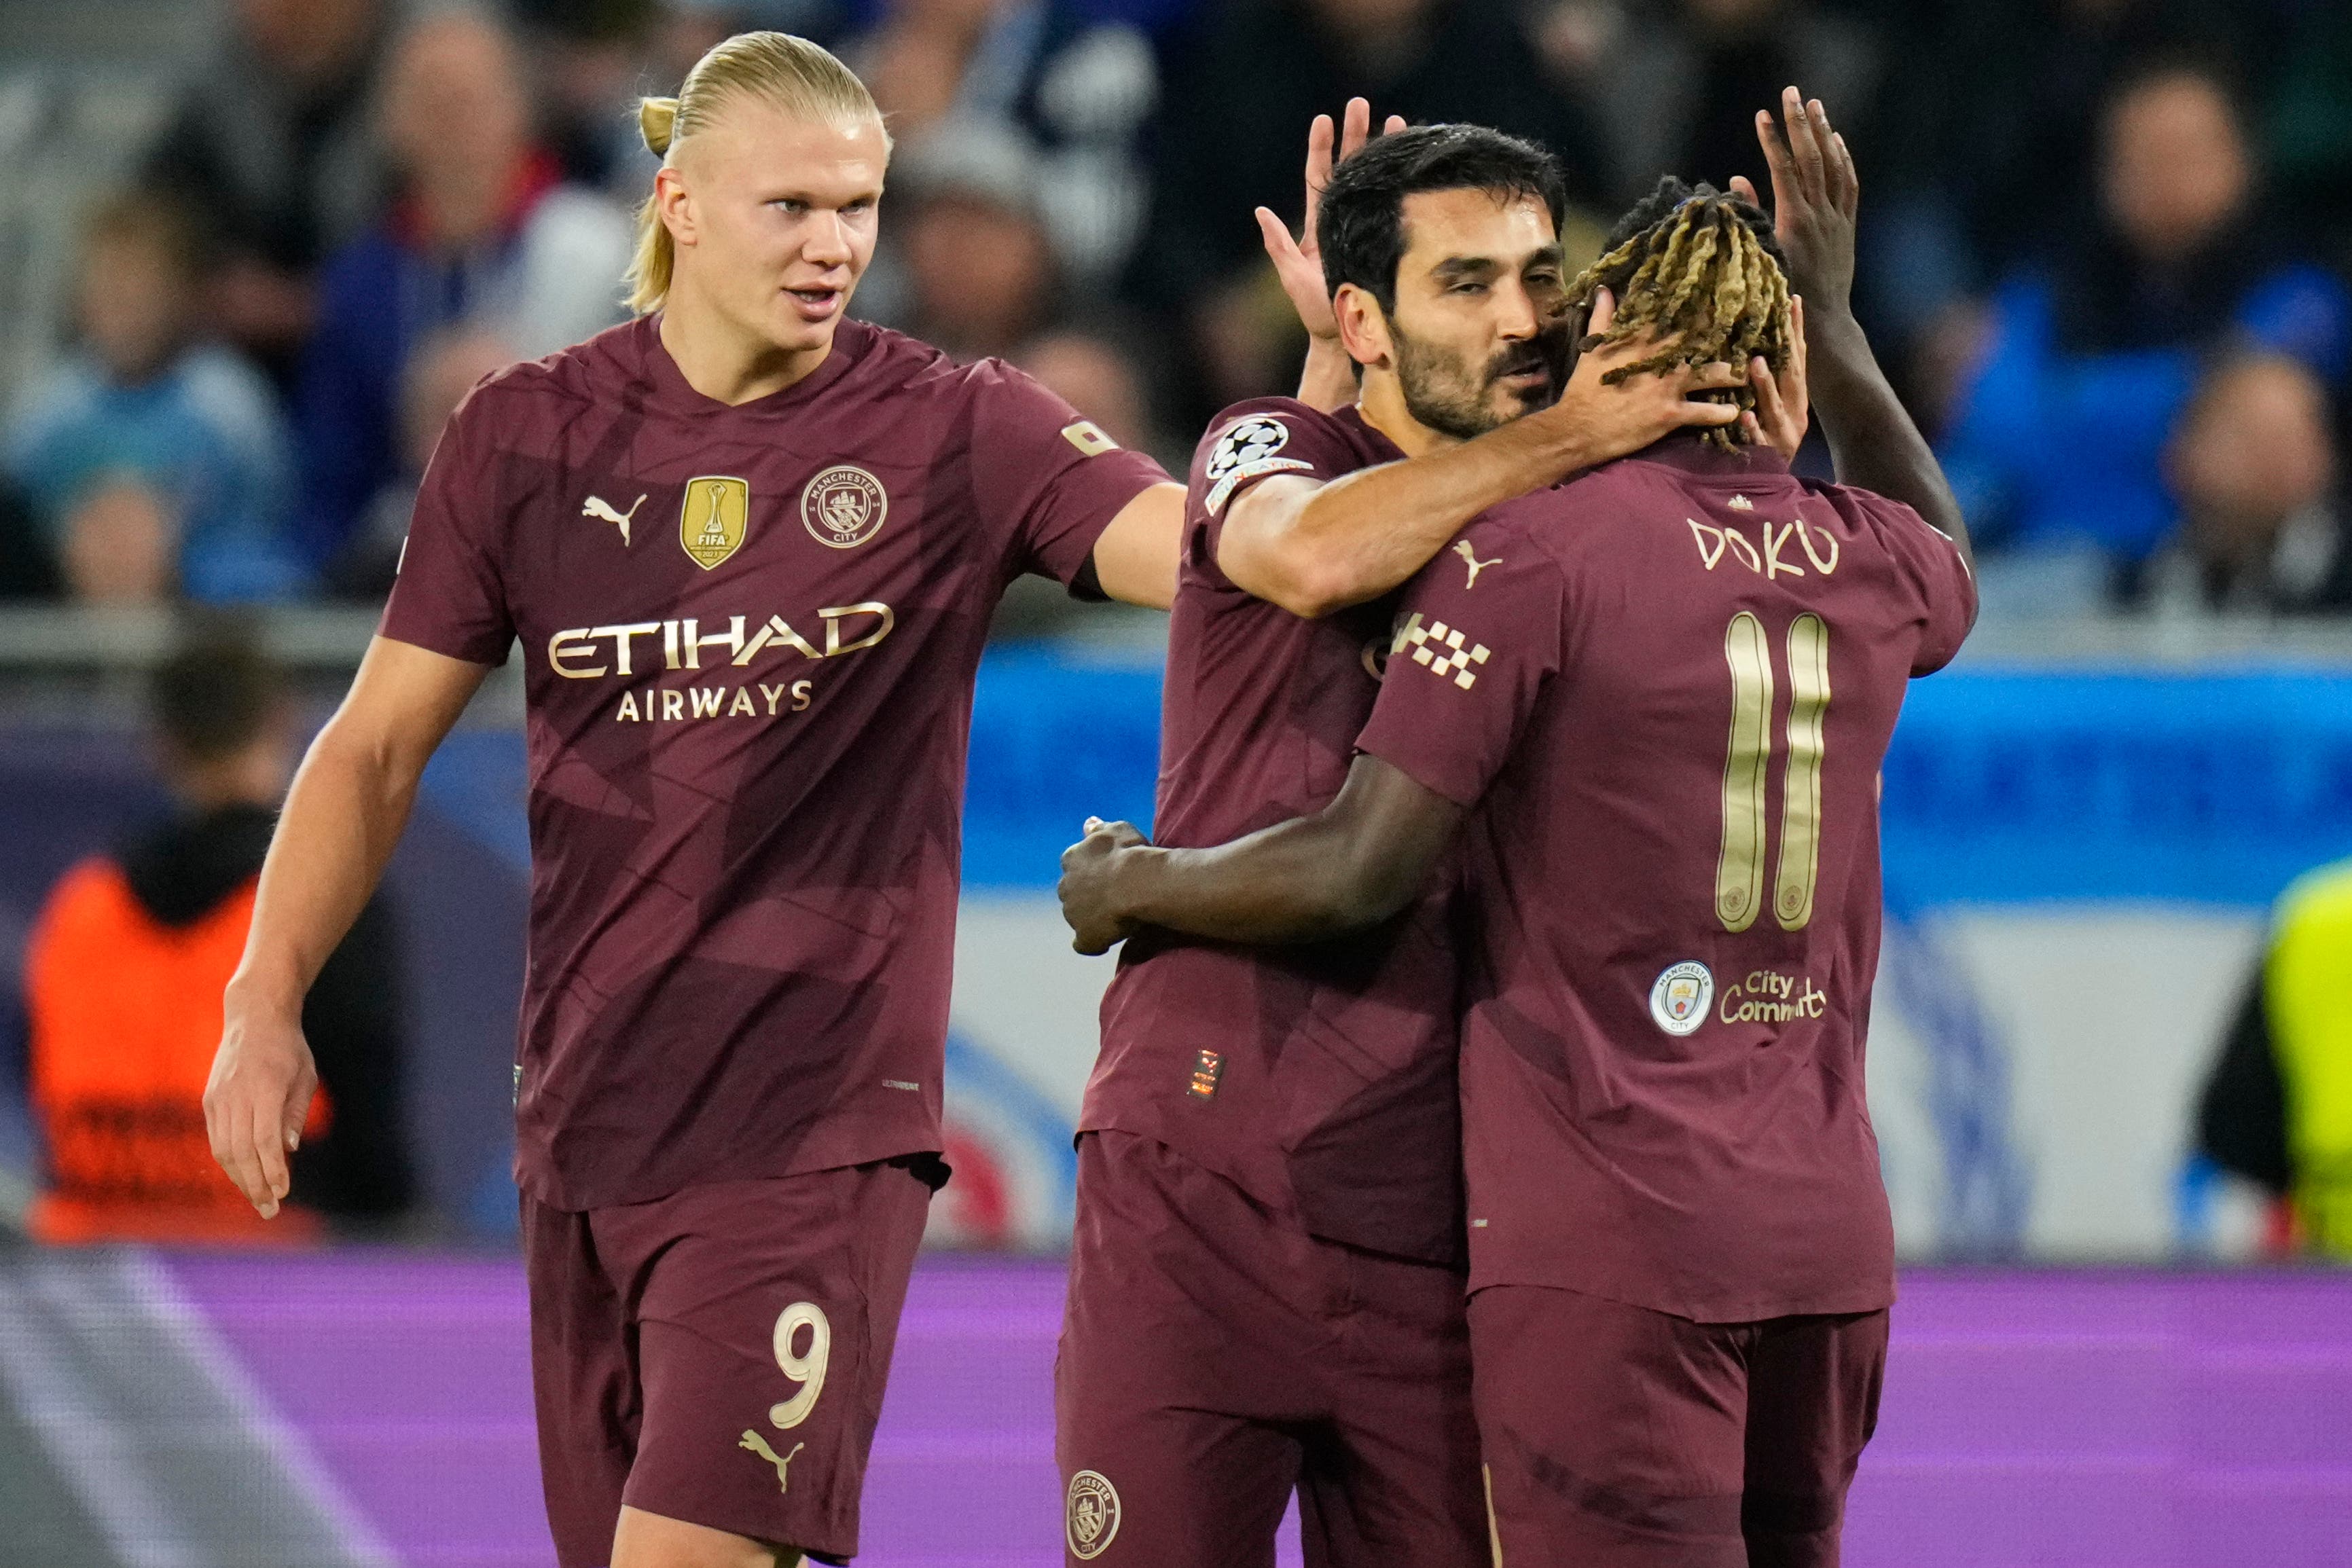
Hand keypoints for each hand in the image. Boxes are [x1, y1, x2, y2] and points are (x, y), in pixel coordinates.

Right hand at [204, 995, 317, 1218]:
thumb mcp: (305, 1077)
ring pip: (224, 1149)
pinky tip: (244, 1176)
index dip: (273, 1169)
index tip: (284, 1191)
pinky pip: (217, 1139)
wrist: (253, 1018)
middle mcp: (236, 1095)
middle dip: (255, 1184)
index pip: (265, 1139)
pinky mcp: (209, 1101)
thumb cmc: (288, 1049)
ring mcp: (218, 1098)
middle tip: (270, 1209)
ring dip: (240, 1179)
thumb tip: (288, 1151)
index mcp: (264, 1088)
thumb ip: (295, 1114)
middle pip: (241, 1151)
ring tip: (258, 1199)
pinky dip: (230, 1162)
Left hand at [1060, 817, 1148, 954]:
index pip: (1074, 865)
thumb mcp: (1116, 829)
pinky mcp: (1084, 935)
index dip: (1091, 872)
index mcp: (1071, 859)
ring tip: (1116, 918)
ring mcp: (1072, 913)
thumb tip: (1088, 822)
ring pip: (1077, 917)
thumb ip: (1099, 828)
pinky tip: (1106, 942)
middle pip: (1072, 892)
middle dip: (1087, 894)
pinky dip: (1093, 943)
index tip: (1107, 874)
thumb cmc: (1130, 852)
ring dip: (1091, 917)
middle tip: (1112, 896)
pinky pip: (1084, 944)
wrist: (1137, 882)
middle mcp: (1065, 886)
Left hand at [1259, 98, 1406, 342]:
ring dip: (1382, 151)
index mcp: (1316, 224)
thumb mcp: (1291, 276)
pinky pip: (1390, 205)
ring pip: (1372, 181)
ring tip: (1396, 121)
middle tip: (1362, 104)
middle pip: (1348, 168)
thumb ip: (1277, 244)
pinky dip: (1399, 183)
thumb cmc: (1313, 310)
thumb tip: (1261, 210)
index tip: (1325, 118)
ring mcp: (1362, 226)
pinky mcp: (1381, 238)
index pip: (1318, 176)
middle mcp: (1340, 218)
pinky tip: (1410, 165)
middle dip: (1355, 135)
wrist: (1343, 335)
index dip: (1321, 148)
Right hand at [1537, 287, 1743, 465]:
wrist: (1578, 428)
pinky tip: (1734, 412)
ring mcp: (1668, 386)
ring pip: (1711, 374)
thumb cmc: (1583, 390)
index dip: (1699, 306)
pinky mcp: (1671, 414)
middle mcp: (1661, 359)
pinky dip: (1721, 413)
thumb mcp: (1592, 350)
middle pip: (1702, 340)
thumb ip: (1602, 318)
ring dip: (1732, 374)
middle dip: (1724, 335)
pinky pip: (1705, 413)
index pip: (1675, 315)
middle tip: (1746, 332)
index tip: (1717, 299)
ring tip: (1746, 374)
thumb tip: (1604, 290)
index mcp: (1642, 340)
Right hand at [1731, 86, 1858, 320]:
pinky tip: (1836, 140)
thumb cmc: (1783, 294)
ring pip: (1832, 166)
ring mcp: (1836, 218)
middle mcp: (1818, 214)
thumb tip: (1737, 179)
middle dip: (1799, 123)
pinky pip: (1848, 184)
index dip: (1771, 140)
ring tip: (1814, 105)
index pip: (1781, 169)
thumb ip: (1750, 215)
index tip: (1762, 115)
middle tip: (1791, 93)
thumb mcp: (1761, 255)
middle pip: (1810, 158)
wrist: (1823, 318)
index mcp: (1793, 221)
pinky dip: (1843, 158)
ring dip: (1822, 132)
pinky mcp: (1847, 225)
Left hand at [1741, 294, 1809, 459]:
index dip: (1796, 330)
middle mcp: (1795, 413)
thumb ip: (1771, 380)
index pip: (1797, 358)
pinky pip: (1758, 440)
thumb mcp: (1771, 407)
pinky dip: (1752, 428)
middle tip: (1776, 322)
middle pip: (1792, 377)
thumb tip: (1758, 343)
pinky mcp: (1767, 455)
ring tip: (1756, 363)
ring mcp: (1782, 434)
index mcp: (1796, 398)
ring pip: (1775, 408)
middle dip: (1786, 350)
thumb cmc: (1766, 439)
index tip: (1792, 300)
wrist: (1772, 485)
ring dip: (1766, 385)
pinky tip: (1743, 416)